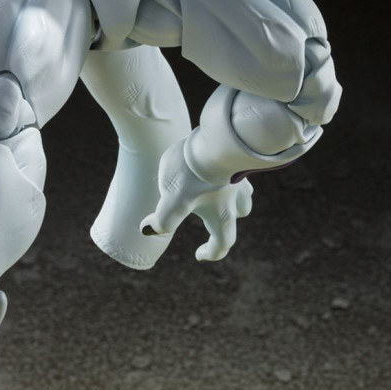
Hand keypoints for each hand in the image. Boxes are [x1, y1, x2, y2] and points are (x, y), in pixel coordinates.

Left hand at [140, 140, 253, 261]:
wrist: (216, 135)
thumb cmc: (195, 172)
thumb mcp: (173, 199)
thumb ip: (162, 219)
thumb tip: (148, 230)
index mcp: (222, 214)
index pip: (223, 243)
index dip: (212, 252)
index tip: (199, 254)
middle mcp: (236, 197)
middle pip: (239, 215)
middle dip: (225, 220)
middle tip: (210, 218)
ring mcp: (240, 174)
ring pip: (242, 191)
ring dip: (232, 195)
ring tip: (217, 189)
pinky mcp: (237, 154)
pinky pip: (235, 167)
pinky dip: (227, 170)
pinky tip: (216, 161)